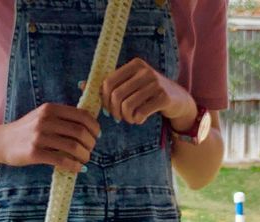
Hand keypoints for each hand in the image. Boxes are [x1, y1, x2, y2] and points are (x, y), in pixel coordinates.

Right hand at [0, 102, 100, 173]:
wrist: (2, 141)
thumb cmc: (27, 131)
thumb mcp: (43, 117)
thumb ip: (62, 119)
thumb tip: (88, 128)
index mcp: (51, 109)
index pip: (82, 115)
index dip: (94, 127)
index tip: (96, 136)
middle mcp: (45, 120)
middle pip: (80, 132)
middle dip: (90, 143)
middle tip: (90, 150)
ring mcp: (39, 137)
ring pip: (73, 146)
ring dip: (84, 156)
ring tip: (84, 160)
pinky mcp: (34, 153)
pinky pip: (61, 160)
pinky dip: (73, 166)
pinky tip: (76, 168)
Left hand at [80, 57, 195, 127]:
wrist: (178, 100)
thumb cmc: (148, 94)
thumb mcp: (130, 85)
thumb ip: (109, 85)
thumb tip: (81, 85)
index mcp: (134, 64)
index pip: (108, 83)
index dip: (104, 100)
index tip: (110, 109)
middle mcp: (144, 70)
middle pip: (116, 96)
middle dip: (115, 112)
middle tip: (120, 117)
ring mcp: (155, 83)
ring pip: (127, 106)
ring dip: (126, 118)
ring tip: (131, 118)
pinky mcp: (163, 97)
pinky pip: (140, 113)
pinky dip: (137, 120)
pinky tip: (141, 118)